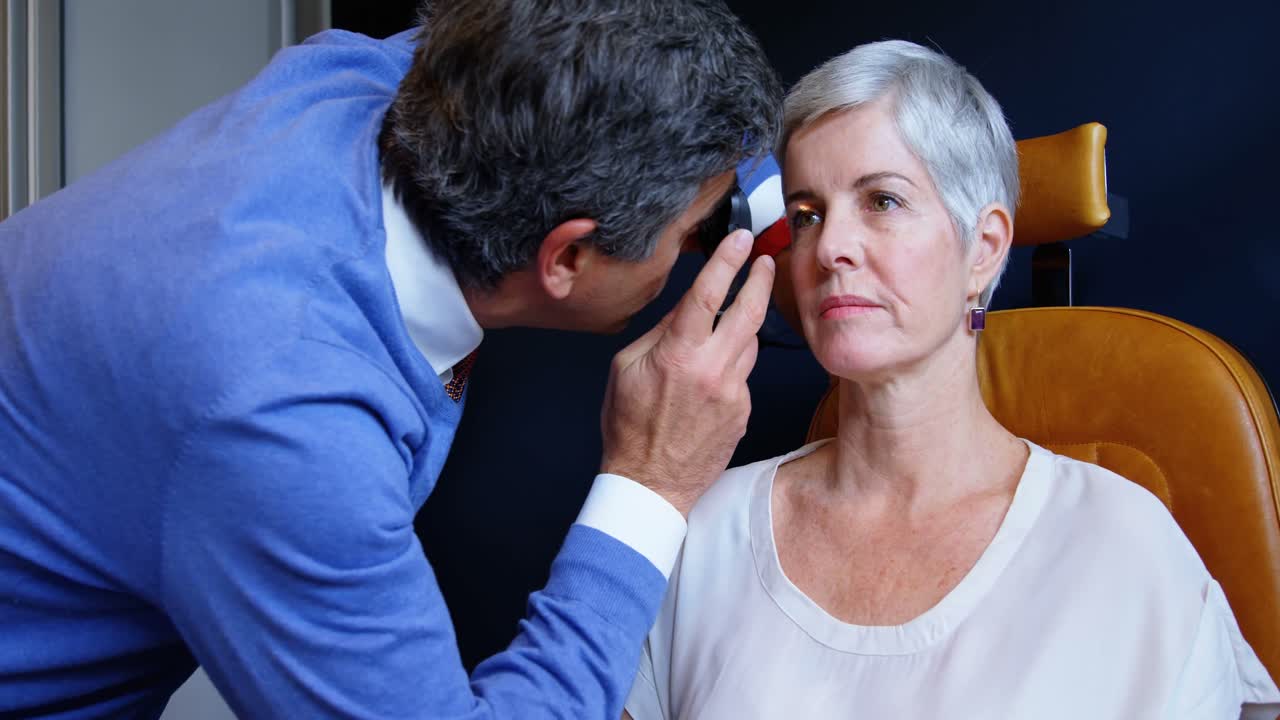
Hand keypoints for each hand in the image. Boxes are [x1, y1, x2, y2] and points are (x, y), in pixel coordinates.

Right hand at [600, 229, 774, 515]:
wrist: (650, 483)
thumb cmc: (630, 427)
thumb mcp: (626, 369)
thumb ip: (659, 334)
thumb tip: (684, 311)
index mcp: (678, 354)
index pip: (709, 293)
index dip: (727, 260)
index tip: (739, 238)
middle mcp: (712, 369)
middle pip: (749, 311)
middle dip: (760, 279)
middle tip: (765, 261)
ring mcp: (734, 392)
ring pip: (749, 343)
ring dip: (742, 328)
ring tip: (725, 326)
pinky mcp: (743, 412)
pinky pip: (744, 375)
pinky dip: (731, 367)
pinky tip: (710, 381)